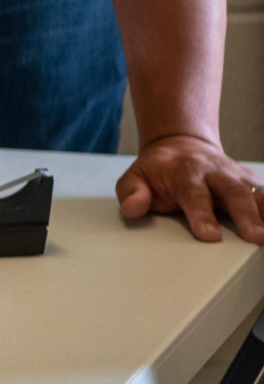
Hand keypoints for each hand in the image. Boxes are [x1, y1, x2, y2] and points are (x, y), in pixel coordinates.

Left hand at [118, 135, 263, 244]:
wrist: (181, 146)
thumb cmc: (160, 170)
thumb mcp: (136, 176)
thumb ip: (132, 192)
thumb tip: (132, 207)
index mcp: (184, 172)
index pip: (194, 194)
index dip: (202, 214)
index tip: (210, 235)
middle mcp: (215, 173)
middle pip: (234, 193)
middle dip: (246, 216)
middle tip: (256, 237)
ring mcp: (236, 177)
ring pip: (256, 193)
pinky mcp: (251, 183)